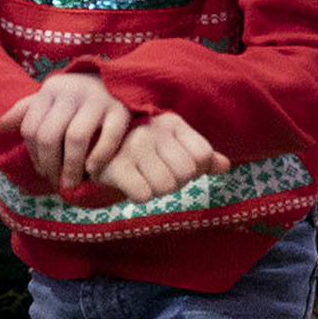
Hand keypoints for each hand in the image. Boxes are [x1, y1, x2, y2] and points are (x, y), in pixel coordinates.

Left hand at [0, 72, 133, 191]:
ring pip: (75, 138)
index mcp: (51, 90)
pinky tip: (93, 171)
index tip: (43, 172)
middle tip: (56, 183)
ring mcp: (98, 100)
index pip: (31, 128)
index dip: (34, 155)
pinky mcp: (121, 110)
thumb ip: (27, 110)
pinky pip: (108, 138)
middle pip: (50, 136)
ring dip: (71, 166)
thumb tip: (1, 126)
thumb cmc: (80, 97)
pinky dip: (98, 157)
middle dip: (50, 165)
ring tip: (72, 183)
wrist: (120, 81)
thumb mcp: (52, 98)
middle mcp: (72, 92)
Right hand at [99, 111, 228, 203]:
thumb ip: (200, 155)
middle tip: (157, 173)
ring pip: (166, 186)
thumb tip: (224, 166)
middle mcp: (154, 131)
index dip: (195, 169)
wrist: (93, 145)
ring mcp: (134, 147)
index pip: (203, 155)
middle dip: (176, 181)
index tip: (177, 165)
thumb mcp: (172, 143)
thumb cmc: (143, 147)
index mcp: (172, 123)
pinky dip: (139, 195)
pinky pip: (144, 195)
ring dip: (157, 190)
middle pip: (186, 173)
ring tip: (144, 178)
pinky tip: (131, 183)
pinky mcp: (116, 166)